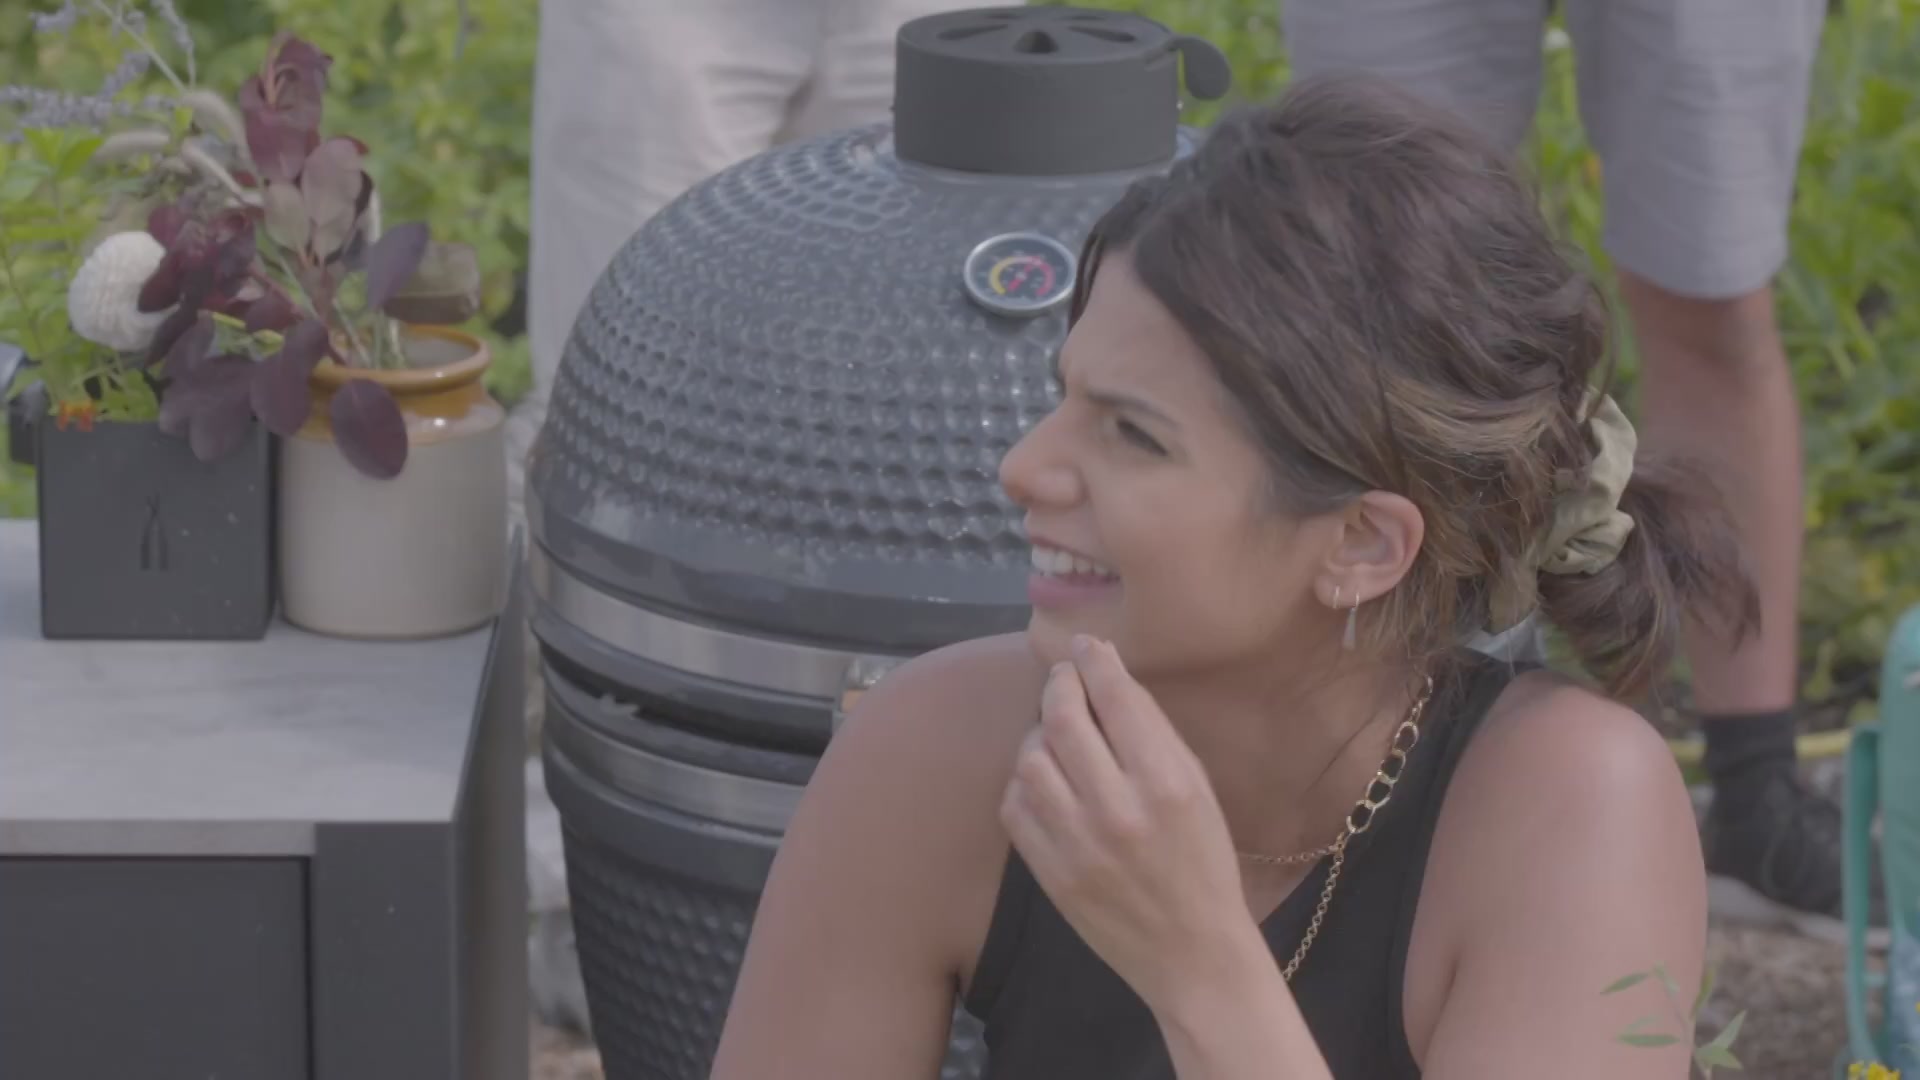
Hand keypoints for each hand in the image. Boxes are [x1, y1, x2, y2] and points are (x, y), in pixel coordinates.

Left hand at [999, 634, 1258, 1010]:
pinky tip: (1044, 782)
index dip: (1095, 661)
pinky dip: (1023, 783)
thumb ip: (1153, 734)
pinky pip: (1015, 807)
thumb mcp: (1199, 790)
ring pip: (1029, 760)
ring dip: (1038, 735)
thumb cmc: (1203, 862)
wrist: (1191, 952)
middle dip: (1058, 686)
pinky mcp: (1049, 873)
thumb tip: (1108, 676)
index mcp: (1168, 784)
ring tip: (1055, 734)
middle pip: (1063, 720)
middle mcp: (1119, 810)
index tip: (1085, 647)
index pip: (1117, 699)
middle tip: (1062, 679)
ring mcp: (1077, 844)